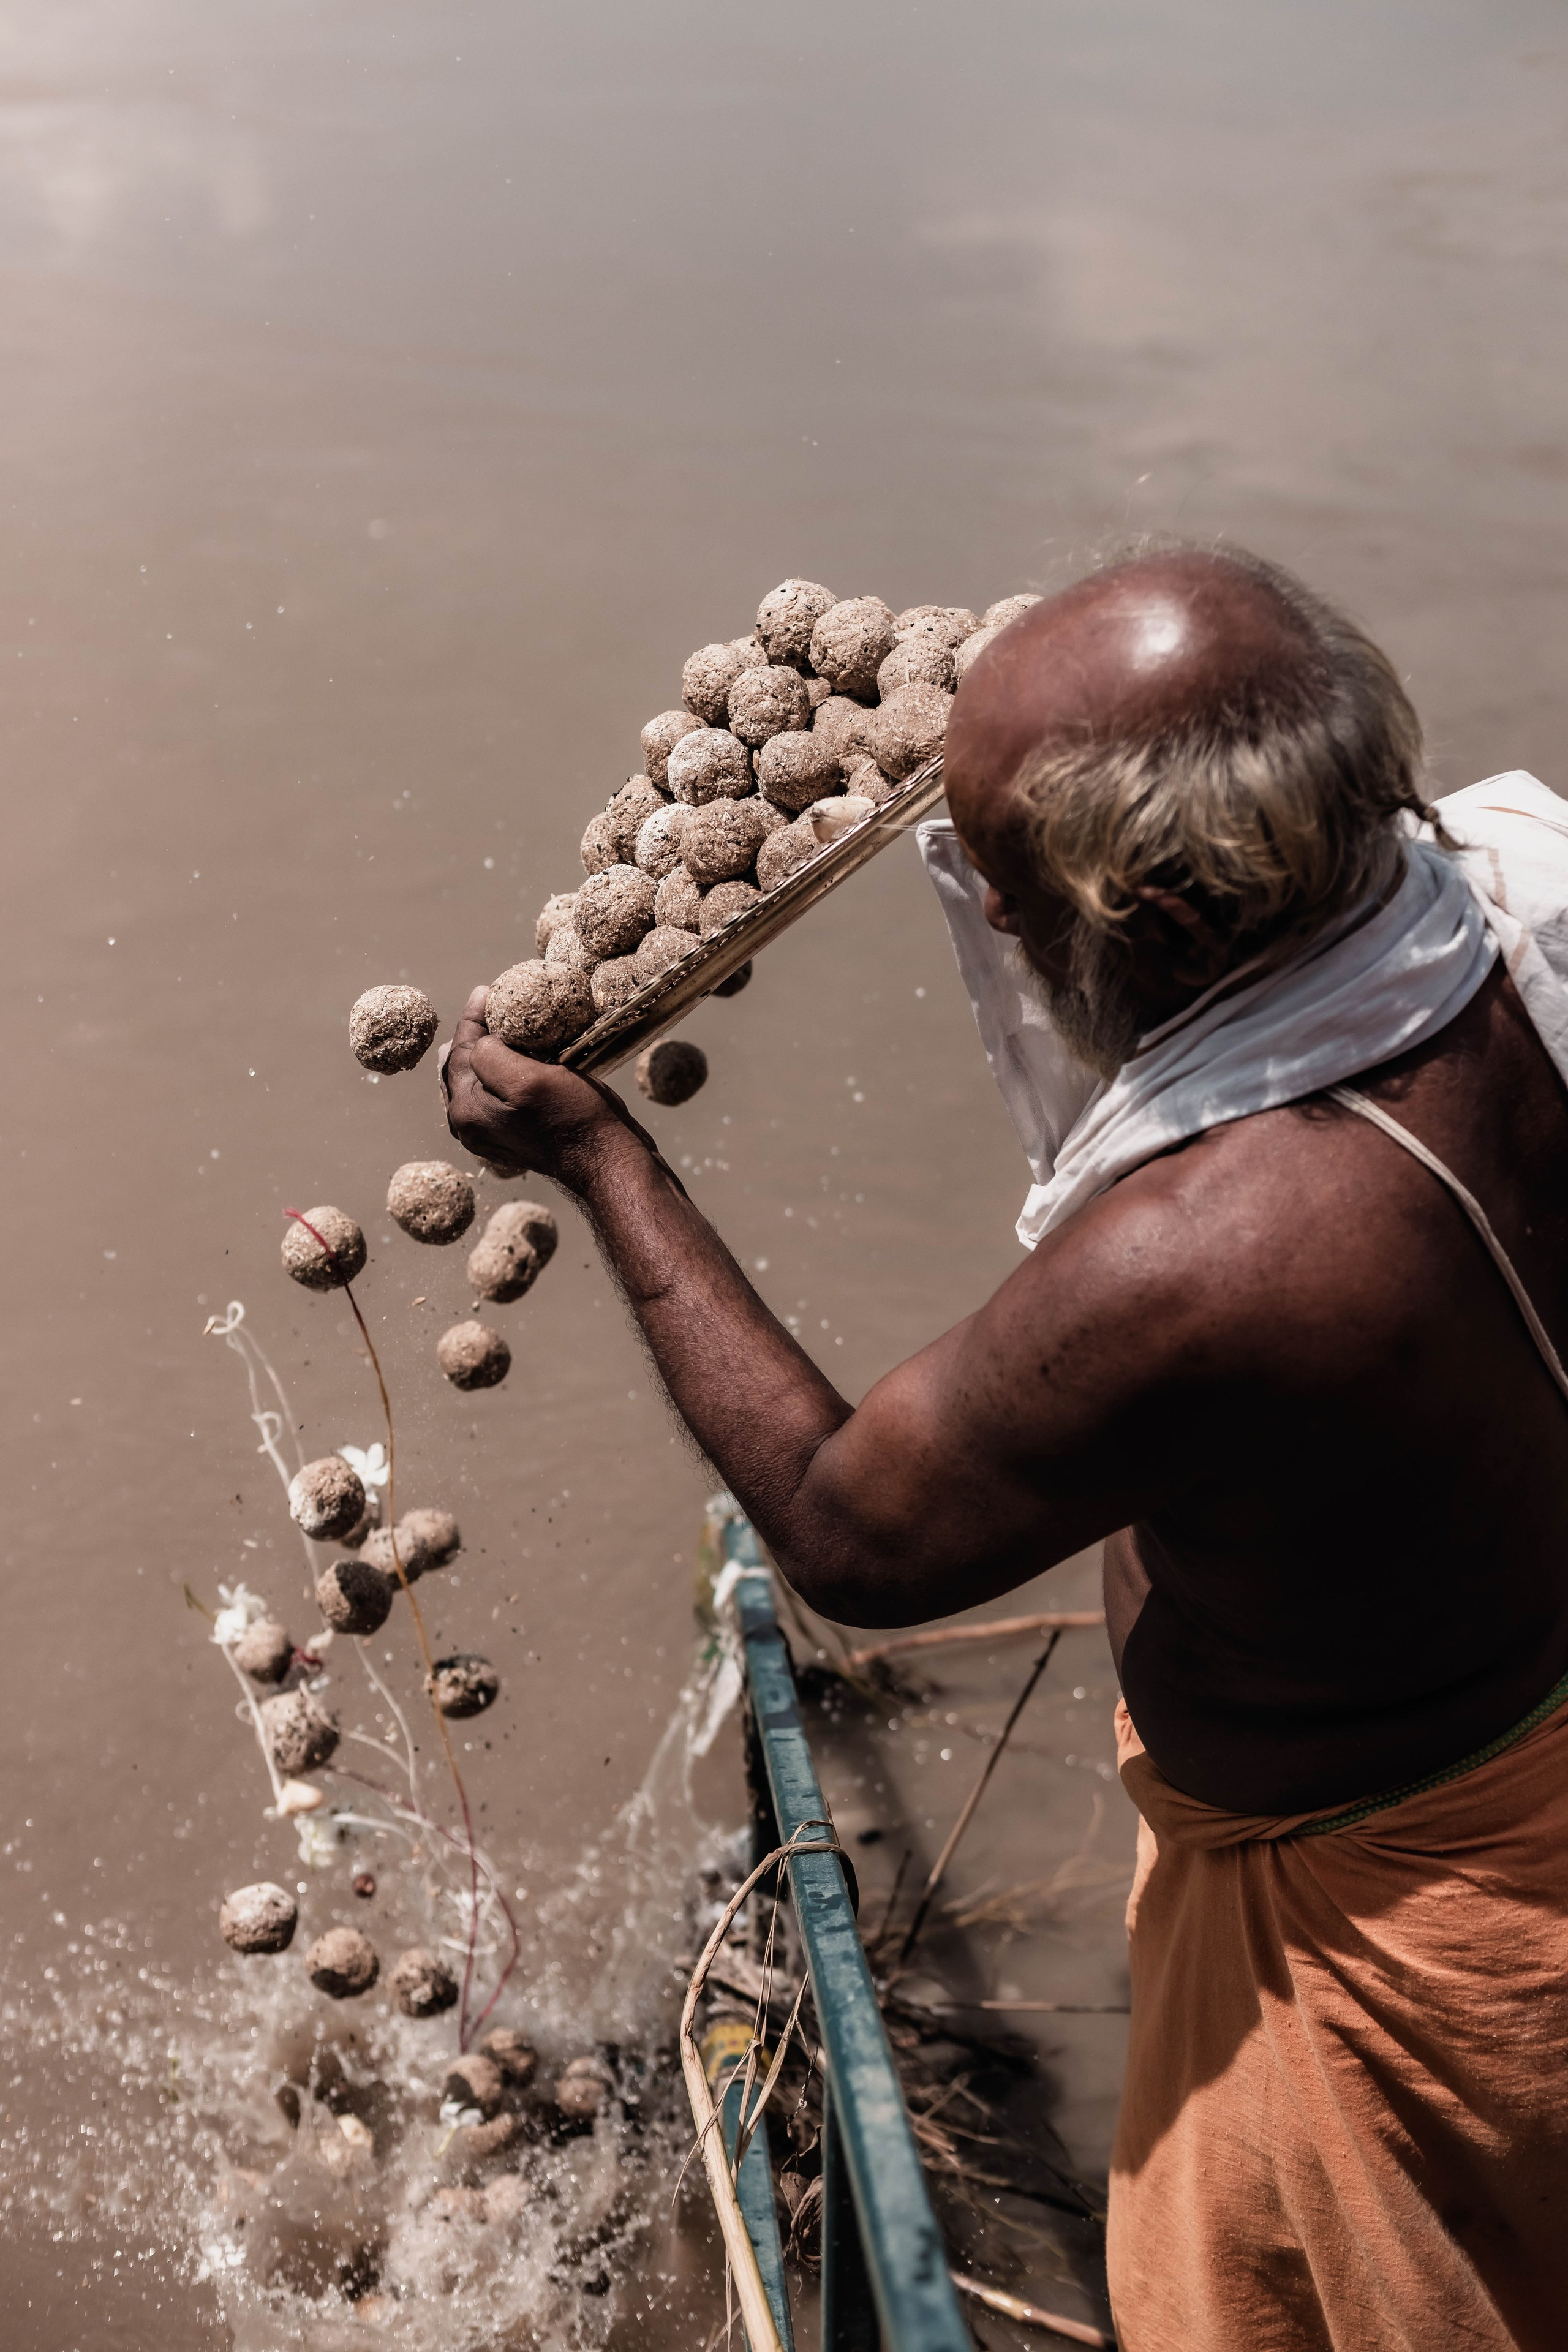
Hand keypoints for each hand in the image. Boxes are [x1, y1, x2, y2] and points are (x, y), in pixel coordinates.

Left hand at [441, 987, 635, 1186]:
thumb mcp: (529, 1080)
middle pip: (464, 1066)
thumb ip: (490, 1055)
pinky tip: (521, 1055)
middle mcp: (471, 1125)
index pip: (458, 1053)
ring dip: (490, 1050)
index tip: (486, 991)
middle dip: (477, 1034)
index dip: (472, 1018)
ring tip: (505, 1025)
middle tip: (494, 1005)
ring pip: (480, 1078)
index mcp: (466, 1111)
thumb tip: (482, 1039)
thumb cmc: (574, 1119)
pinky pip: (497, 1092)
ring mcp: (491, 1132)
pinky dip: (504, 1069)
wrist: (607, 1161)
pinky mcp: (512, 1132)